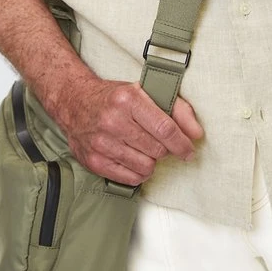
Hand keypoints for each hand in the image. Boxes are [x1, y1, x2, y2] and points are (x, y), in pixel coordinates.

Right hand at [60, 77, 204, 185]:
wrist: (75, 102)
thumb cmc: (115, 98)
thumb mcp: (145, 92)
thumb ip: (177, 108)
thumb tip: (197, 133)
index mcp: (128, 99)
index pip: (165, 128)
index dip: (182, 143)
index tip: (189, 149)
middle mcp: (113, 121)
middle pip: (157, 149)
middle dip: (164, 149)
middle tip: (158, 142)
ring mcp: (102, 143)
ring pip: (146, 167)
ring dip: (150, 161)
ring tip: (143, 148)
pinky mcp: (94, 161)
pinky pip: (130, 178)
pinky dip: (137, 172)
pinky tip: (133, 158)